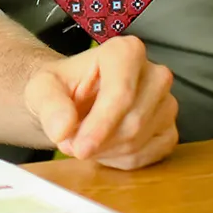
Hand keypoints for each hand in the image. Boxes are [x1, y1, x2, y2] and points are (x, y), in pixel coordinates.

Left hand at [24, 35, 176, 169]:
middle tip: (72, 144)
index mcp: (126, 52)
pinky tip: (104, 148)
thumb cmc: (62, 88)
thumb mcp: (43, 88)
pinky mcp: (170, 130)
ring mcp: (167, 103)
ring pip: (140, 141)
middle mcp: (154, 74)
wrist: (74, 99)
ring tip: (85, 141)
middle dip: (99, 142)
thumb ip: (50, 105)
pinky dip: (121, 160)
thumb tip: (62, 128)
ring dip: (107, 151)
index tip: (78, 147)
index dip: (99, 126)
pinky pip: (150, 155)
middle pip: (133, 121)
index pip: (121, 94)